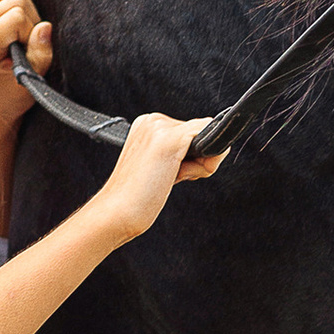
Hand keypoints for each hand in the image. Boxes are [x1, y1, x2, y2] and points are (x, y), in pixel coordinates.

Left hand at [0, 0, 51, 130]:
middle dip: (29, 17)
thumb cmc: (15, 90)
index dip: (30, 29)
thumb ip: (40, 53)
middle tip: (25, 40)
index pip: (15, 15)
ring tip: (20, 30)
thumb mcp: (33, 79)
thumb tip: (44, 27)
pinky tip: (11, 15)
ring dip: (23, 6)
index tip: (26, 49)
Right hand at [92, 110, 219, 240]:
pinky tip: (176, 176)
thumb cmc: (137, 197)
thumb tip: (218, 148)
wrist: (115, 213)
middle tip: (166, 178)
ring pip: (207, 137)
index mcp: (148, 125)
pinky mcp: (169, 140)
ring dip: (197, 166)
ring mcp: (160, 128)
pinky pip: (209, 140)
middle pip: (202, 133)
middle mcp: (153, 121)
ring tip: (165, 178)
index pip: (190, 132)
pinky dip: (205, 164)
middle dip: (196, 161)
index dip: (191, 157)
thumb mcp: (163, 167)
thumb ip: (185, 154)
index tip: (169, 175)